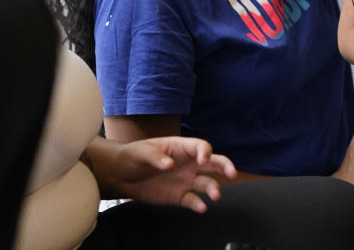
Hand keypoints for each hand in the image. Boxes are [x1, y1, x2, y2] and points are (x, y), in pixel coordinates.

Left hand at [108, 137, 237, 212]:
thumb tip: (169, 164)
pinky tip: (201, 208)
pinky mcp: (179, 196)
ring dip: (213, 188)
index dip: (205, 152)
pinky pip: (193, 200)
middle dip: (225, 166)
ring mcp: (186, 180)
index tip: (202, 160)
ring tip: (215, 196)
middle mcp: (188, 163)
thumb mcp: (140, 152)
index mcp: (181, 148)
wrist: (121, 175)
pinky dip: (198, 204)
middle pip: (213, 162)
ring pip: (207, 182)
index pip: (200, 147)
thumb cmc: (132, 156)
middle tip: (232, 173)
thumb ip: (154, 157)